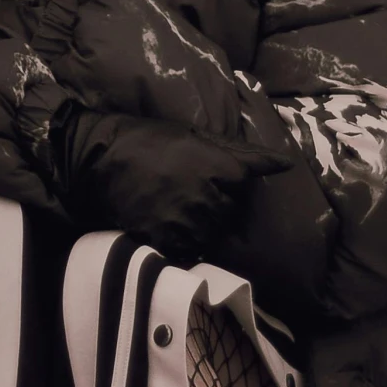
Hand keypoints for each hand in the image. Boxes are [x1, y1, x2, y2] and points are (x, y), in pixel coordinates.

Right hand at [54, 106, 287, 258]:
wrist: (101, 158)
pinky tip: (168, 223)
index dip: (233, 179)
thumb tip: (286, 163)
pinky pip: (188, 249)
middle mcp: (209, 196)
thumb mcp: (196, 136)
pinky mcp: (165, 237)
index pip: (248, 180)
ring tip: (178, 207)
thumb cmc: (150, 139)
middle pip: (231, 212)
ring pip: (211, 233)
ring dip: (201, 224)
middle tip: (191, 190)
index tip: (220, 177)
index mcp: (220, 167)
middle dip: (219, 203)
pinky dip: (182, 240)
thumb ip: (243, 154)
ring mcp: (187, 220)